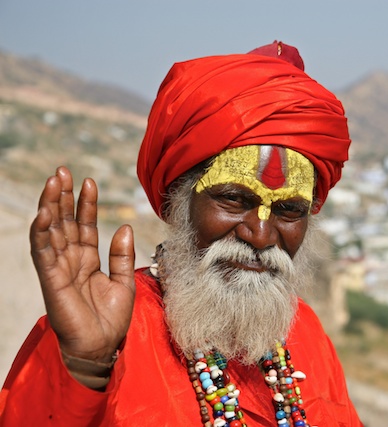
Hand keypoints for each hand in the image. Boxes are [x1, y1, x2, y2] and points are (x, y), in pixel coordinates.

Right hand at [29, 166, 134, 365]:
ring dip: (50, 206)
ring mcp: (59, 268)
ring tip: (53, 181)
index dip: (86, 204)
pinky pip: (44, 252)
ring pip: (52, 231)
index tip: (89, 180)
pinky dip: (42, 232)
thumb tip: (126, 227)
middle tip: (62, 170)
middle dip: (63, 196)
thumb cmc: (111, 319)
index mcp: (88, 260)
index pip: (85, 225)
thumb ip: (123, 255)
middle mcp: (71, 260)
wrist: (102, 347)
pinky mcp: (51, 280)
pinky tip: (44, 213)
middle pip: (65, 222)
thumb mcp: (124, 282)